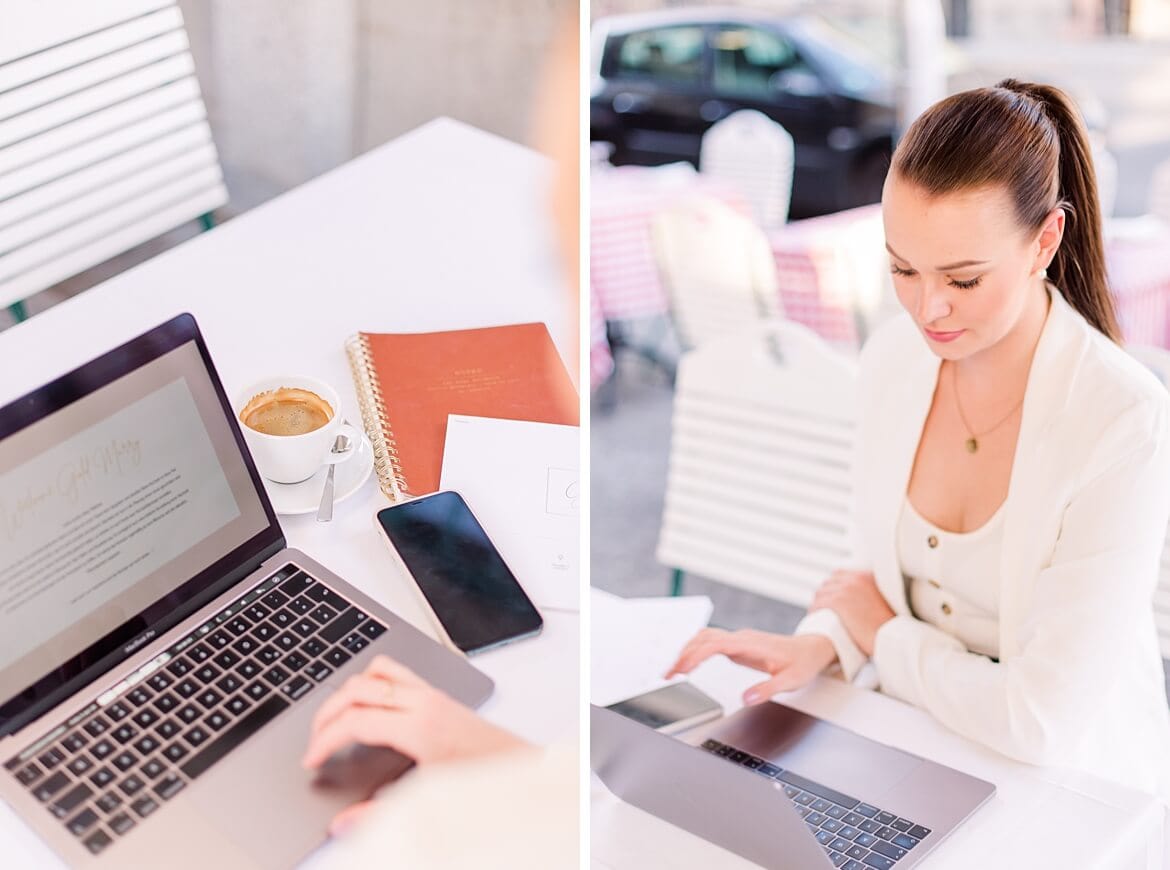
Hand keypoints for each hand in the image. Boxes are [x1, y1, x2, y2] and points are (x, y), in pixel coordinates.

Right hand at [301, 655, 528, 834]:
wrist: (522, 768)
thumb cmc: (484, 780)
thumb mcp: (431, 802)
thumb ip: (382, 814)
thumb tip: (343, 823)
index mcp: (420, 726)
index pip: (355, 721)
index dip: (324, 740)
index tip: (311, 760)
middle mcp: (425, 701)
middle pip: (357, 689)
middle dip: (326, 713)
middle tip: (314, 741)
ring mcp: (432, 693)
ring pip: (375, 671)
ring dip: (347, 691)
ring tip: (333, 721)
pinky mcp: (438, 694)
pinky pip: (395, 672)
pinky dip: (371, 682)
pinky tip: (366, 706)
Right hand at [665, 628, 836, 704]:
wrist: (812, 649)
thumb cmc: (802, 663)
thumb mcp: (790, 681)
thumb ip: (767, 689)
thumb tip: (744, 699)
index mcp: (751, 644)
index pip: (715, 644)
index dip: (695, 655)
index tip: (682, 669)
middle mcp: (741, 638)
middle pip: (703, 638)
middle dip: (683, 655)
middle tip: (667, 674)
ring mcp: (738, 640)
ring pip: (704, 637)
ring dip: (686, 651)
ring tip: (672, 670)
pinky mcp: (737, 644)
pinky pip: (710, 642)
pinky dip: (694, 650)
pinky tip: (688, 662)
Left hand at [809, 570, 894, 656]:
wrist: (892, 637)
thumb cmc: (890, 626)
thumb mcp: (886, 601)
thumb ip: (873, 595)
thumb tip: (863, 603)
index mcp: (867, 576)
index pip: (840, 574)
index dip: (834, 586)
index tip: (832, 597)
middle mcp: (856, 579)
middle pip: (829, 582)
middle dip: (826, 593)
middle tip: (824, 607)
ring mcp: (845, 589)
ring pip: (821, 592)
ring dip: (819, 602)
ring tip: (818, 614)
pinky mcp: (837, 602)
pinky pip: (818, 604)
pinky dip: (815, 611)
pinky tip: (815, 618)